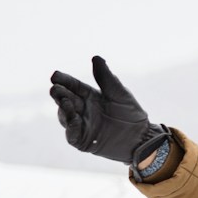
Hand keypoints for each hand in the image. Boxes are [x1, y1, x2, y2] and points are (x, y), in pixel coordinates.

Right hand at [49, 56, 166, 163]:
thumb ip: (106, 78)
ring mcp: (81, 125)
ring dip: (64, 109)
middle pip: (65, 99)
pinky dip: (71, 127)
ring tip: (66, 101)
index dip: (64, 80)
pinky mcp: (82, 140)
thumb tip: (96, 57)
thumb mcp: (119, 94)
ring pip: (65, 116)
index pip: (73, 86)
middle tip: (55, 88)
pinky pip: (72, 134)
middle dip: (59, 93)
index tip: (55, 75)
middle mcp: (81, 109)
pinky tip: (73, 119)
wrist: (142, 137)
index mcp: (89, 96)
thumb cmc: (131, 113)